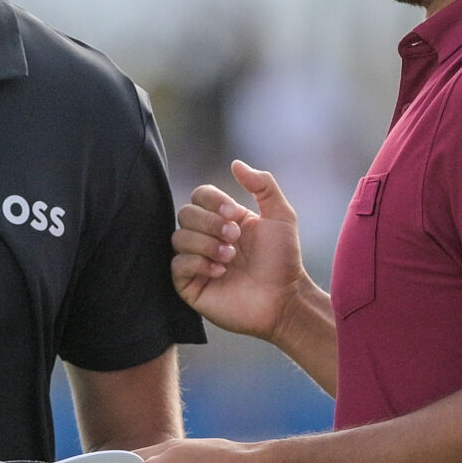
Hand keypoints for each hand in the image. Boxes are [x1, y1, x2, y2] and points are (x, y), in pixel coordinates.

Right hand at [172, 160, 309, 342]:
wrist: (284, 299)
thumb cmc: (284, 260)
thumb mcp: (281, 216)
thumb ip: (263, 185)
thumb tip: (236, 163)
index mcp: (224, 219)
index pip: (200, 196)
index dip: (212, 200)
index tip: (233, 213)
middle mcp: (207, 237)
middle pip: (185, 213)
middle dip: (210, 223)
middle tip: (234, 238)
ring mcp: (196, 262)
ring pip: (178, 237)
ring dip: (206, 244)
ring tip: (230, 257)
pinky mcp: (190, 285)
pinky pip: (177, 264)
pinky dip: (197, 263)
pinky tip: (220, 271)